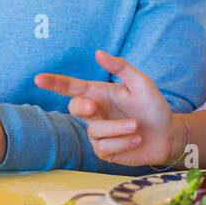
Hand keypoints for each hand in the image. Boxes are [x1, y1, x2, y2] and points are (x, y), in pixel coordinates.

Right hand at [35, 49, 182, 166]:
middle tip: (93, 106)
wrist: (167, 135)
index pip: (72, 87)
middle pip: (74, 108)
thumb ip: (121, 67)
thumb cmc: (154, 107)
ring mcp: (98, 133)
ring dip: (118, 128)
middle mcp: (95, 113)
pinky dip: (123, 142)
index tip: (38, 78)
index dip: (54, 83)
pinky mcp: (104, 151)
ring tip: (136, 126)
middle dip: (82, 107)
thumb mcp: (142, 83)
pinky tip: (136, 139)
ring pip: (94, 131)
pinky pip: (104, 147)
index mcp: (100, 94)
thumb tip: (98, 53)